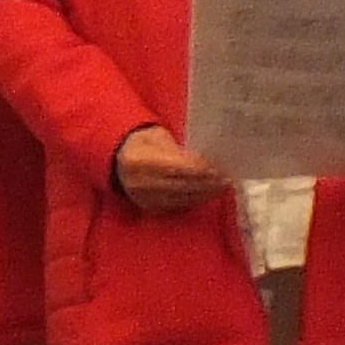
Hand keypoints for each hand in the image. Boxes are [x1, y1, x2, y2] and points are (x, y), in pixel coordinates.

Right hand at [114, 126, 232, 212]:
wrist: (118, 159)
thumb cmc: (143, 143)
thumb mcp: (158, 137)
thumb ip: (178, 149)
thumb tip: (207, 160)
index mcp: (139, 160)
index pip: (175, 168)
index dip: (198, 169)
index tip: (218, 167)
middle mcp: (140, 182)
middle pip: (181, 185)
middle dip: (206, 183)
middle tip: (227, 178)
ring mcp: (143, 198)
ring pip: (181, 198)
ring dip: (204, 194)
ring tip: (222, 186)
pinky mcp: (149, 207)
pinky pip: (177, 206)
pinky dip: (195, 200)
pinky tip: (207, 194)